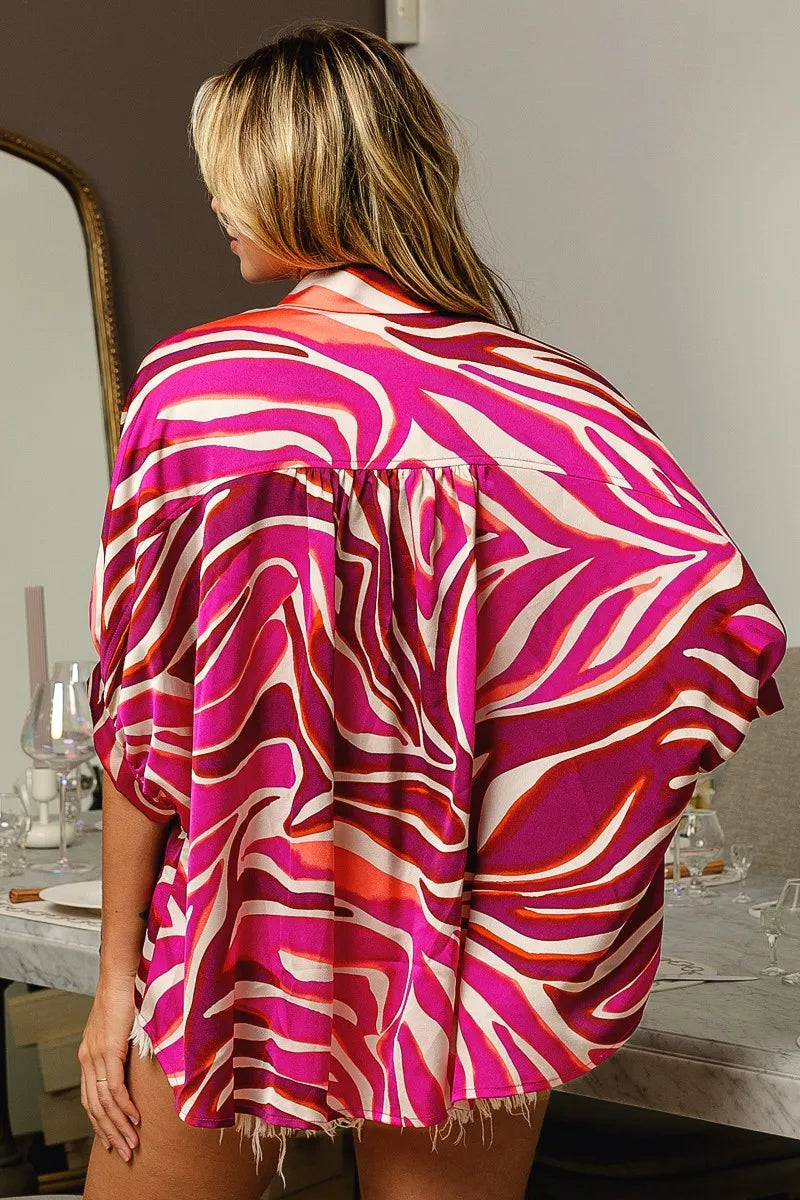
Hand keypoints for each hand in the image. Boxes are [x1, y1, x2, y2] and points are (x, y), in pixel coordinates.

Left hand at [79, 972, 140, 1160]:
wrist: (121, 973)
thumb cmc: (126, 996)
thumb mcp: (121, 1028)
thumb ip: (123, 1048)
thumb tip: (139, 1064)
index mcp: (88, 1055)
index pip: (90, 1099)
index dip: (100, 1123)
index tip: (112, 1140)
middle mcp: (87, 1058)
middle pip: (94, 1108)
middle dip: (110, 1133)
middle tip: (124, 1153)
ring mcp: (96, 1055)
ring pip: (104, 1103)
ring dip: (119, 1126)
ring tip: (131, 1143)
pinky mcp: (108, 1050)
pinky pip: (114, 1087)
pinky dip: (125, 1106)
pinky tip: (134, 1119)